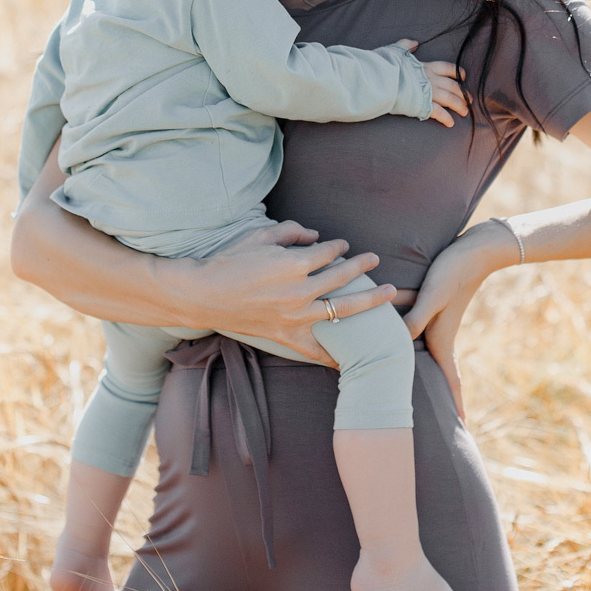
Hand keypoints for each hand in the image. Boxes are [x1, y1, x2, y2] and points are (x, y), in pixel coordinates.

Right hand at [190, 222, 398, 365]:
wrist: (203, 295)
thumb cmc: (230, 260)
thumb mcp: (261, 235)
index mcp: (294, 264)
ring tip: (387, 296)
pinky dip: (332, 355)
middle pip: (342, 278)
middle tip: (376, 261)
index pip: (328, 252)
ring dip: (367, 302)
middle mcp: (299, 291)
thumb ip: (292, 231)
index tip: (343, 246)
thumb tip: (316, 236)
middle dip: (362, 267)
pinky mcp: (285, 335)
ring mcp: (294, 317)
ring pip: (341, 309)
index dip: (338, 247)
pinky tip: (350, 359)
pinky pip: (315, 348)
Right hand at [395, 40, 468, 127]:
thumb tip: (414, 42)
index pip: (448, 68)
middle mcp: (432, 79)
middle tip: (469, 100)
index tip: (463, 77)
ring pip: (451, 100)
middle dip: (463, 94)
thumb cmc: (387, 65)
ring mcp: (429, 93)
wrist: (382, 79)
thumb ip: (406, 45)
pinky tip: (451, 123)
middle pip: (453, 86)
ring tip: (464, 112)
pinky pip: (439, 113)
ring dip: (459, 106)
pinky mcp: (424, 106)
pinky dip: (446, 118)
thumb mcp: (397, 50)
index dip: (457, 72)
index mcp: (427, 66)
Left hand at [402, 221, 516, 418]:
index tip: (462, 427)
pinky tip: (392, 334)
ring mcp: (436, 321)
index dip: (456, 403)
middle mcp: (438, 334)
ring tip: (412, 385)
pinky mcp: (432, 306)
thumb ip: (415, 318)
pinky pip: (414, 329)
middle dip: (438, 395)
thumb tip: (395, 342)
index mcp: (441, 339)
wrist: (476, 249)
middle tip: (440, 418)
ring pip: (422, 351)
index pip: (451, 380)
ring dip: (420, 368)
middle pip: (436, 372)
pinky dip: (405, 337)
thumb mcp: (434, 296)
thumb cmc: (454, 272)